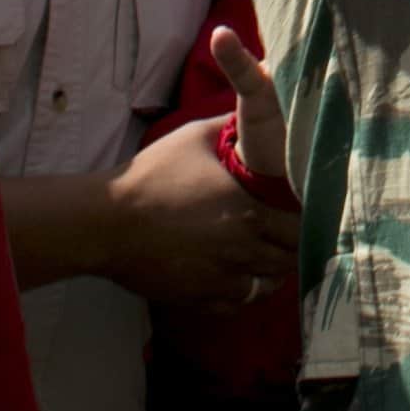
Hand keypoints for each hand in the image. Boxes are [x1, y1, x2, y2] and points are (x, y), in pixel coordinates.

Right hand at [102, 38, 298, 307]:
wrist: (106, 222)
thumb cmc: (151, 176)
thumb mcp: (193, 138)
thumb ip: (228, 125)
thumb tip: (249, 105)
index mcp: (248, 213)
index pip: (299, 228)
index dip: (303, 220)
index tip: (297, 211)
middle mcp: (241, 251)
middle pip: (288, 261)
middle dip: (289, 248)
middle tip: (282, 235)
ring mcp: (220, 279)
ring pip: (266, 287)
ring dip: (268, 272)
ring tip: (261, 257)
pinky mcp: (198, 298)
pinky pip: (236, 305)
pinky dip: (242, 294)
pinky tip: (236, 276)